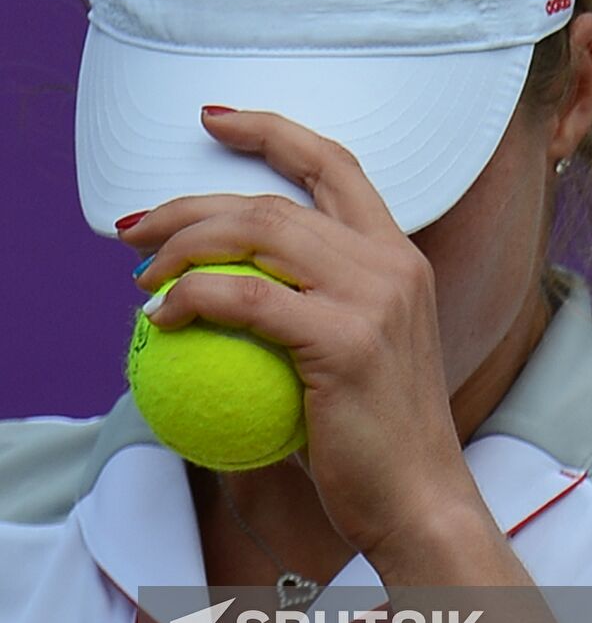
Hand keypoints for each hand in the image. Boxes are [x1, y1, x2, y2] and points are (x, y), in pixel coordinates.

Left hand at [119, 108, 472, 563]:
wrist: (422, 501)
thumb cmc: (375, 438)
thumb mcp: (353, 352)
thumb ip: (306, 307)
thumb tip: (224, 289)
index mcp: (398, 256)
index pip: (335, 166)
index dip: (272, 131)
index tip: (215, 121)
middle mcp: (391, 262)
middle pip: (273, 200)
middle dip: (191, 204)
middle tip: (137, 229)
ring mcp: (373, 296)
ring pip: (256, 232)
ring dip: (182, 245)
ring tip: (141, 274)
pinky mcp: (346, 338)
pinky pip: (246, 298)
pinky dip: (191, 299)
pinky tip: (161, 318)